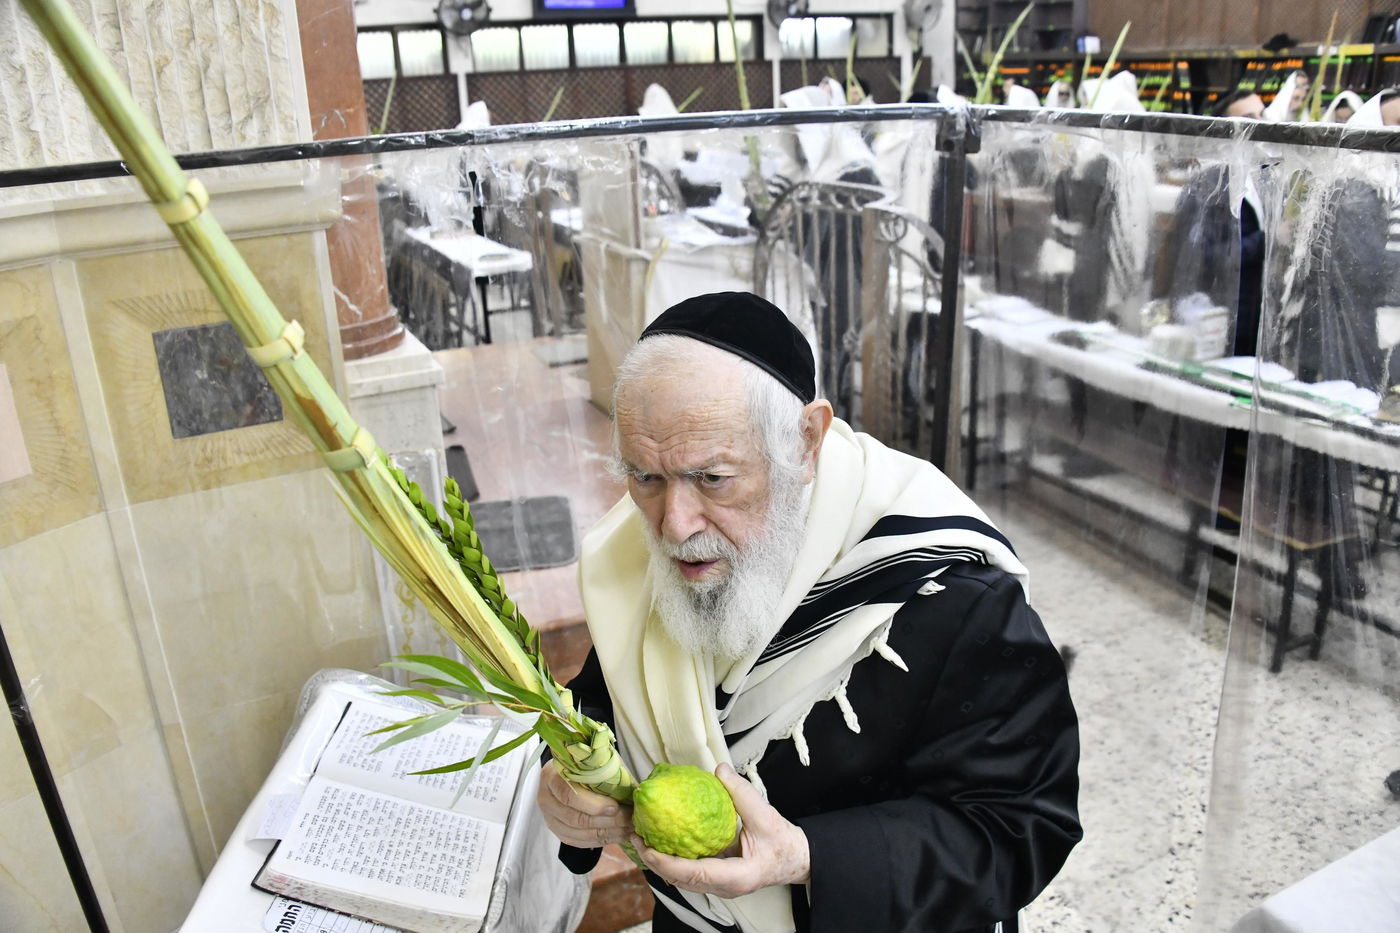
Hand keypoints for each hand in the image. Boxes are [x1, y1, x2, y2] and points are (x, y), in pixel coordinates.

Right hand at [536, 759, 633, 848]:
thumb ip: (606, 772)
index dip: (593, 804)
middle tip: (630, 819)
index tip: (615, 806)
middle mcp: (546, 799)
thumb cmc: (584, 765)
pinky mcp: (559, 832)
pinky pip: (581, 842)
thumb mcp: (594, 761)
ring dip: (609, 833)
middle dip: (607, 821)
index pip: (568, 795)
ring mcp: (550, 818)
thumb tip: (632, 791)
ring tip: (629, 828)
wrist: (569, 773)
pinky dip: (603, 840)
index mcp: (551, 776)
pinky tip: (620, 835)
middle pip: (575, 818)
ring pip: (580, 834)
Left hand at [632, 763, 810, 898]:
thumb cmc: (783, 843)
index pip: (694, 874)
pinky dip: (673, 860)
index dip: (667, 863)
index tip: (647, 847)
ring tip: (642, 839)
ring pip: (682, 880)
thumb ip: (742, 792)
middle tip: (635, 837)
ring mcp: (720, 886)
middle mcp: (724, 887)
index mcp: (736, 876)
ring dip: (661, 863)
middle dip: (655, 862)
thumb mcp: (765, 815)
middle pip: (681, 881)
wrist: (796, 859)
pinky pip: (690, 874)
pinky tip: (662, 842)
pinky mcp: (717, 880)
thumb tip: (720, 770)